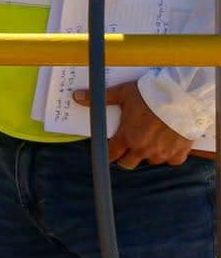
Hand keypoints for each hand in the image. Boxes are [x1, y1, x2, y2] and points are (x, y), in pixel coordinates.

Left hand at [73, 82, 195, 168]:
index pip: (112, 154)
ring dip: (148, 154)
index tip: (110, 151)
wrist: (182, 98)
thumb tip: (76, 96)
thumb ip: (100, 98)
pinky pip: (172, 161)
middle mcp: (143, 150)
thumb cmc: (150, 95)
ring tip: (149, 142)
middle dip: (126, 158)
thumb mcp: (123, 93)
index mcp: (127, 137)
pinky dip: (169, 155)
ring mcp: (162, 154)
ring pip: (151, 161)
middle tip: (128, 147)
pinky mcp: (179, 153)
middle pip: (129, 163)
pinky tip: (168, 145)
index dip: (109, 154)